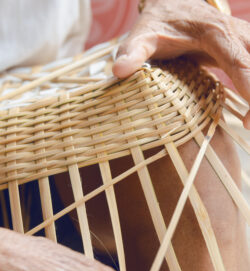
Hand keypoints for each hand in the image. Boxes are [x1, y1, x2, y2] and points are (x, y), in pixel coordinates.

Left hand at [113, 0, 249, 128]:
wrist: (172, 2)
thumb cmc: (158, 21)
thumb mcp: (142, 35)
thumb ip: (132, 52)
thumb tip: (119, 71)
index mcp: (214, 32)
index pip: (239, 61)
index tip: (249, 119)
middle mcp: (234, 33)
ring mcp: (242, 38)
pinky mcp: (242, 46)